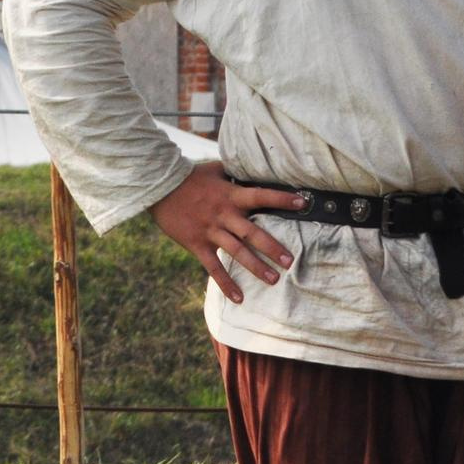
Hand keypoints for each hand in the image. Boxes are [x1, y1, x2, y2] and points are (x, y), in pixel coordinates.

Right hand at [148, 161, 305, 304]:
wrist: (160, 187)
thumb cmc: (189, 176)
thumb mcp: (215, 169)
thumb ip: (234, 172)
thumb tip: (253, 165)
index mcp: (230, 195)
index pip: (261, 195)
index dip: (282, 198)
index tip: (303, 202)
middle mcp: (224, 214)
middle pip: (252, 232)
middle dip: (272, 247)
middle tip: (290, 261)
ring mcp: (210, 230)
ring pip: (236, 252)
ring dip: (255, 267)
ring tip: (273, 280)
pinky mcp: (197, 244)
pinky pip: (213, 267)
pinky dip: (225, 283)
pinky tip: (238, 298)